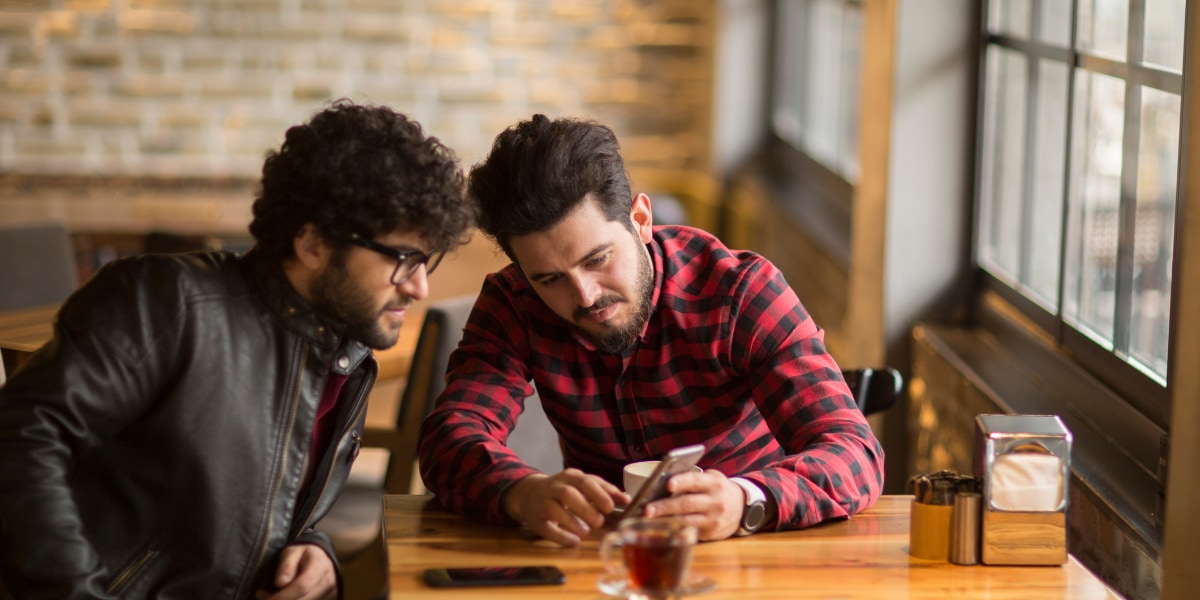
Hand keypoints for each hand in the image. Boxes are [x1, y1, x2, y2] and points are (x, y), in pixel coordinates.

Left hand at [255, 543, 336, 599]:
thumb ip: (286, 565)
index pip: (302, 586)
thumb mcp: (292, 551)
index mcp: (320, 566)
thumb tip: (280, 583)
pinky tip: (279, 597)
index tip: (264, 597)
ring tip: (268, 596)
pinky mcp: (324, 598)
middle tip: (262, 596)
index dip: (283, 595)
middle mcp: (327, 581)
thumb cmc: (304, 553)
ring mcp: (328, 592)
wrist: (321, 557)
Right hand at [502, 468, 628, 546]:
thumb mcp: (583, 487)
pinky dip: (562, 535)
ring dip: (572, 521)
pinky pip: (547, 528)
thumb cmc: (564, 491)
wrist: (530, 494)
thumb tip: (627, 499)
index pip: (586, 481)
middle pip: (569, 494)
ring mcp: (543, 502)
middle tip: (599, 522)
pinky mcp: (536, 520)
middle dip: (586, 508)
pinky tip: (574, 541)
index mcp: (571, 476)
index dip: (600, 494)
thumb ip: (604, 492)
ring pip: (555, 508)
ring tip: (586, 531)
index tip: (611, 507)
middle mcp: (555, 486)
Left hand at [642, 469, 744, 540]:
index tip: (667, 484)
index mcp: (714, 483)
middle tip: (647, 509)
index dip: (681, 481)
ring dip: (666, 520)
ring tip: (649, 519)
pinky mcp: (711, 532)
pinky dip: (674, 529)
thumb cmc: (718, 489)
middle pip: (687, 503)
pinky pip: (690, 531)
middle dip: (665, 506)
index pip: (696, 480)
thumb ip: (693, 479)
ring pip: (687, 520)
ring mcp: (714, 519)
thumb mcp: (711, 479)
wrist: (741, 507)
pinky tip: (661, 528)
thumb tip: (663, 482)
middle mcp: (715, 501)